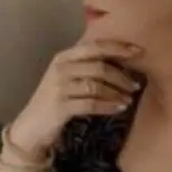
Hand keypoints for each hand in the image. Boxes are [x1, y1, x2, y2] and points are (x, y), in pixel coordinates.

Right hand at [9, 40, 141, 155]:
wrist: (32, 125)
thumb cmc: (55, 99)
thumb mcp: (67, 77)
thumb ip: (87, 65)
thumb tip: (121, 58)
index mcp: (63, 57)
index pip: (94, 46)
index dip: (118, 47)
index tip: (139, 52)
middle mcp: (60, 69)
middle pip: (99, 66)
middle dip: (121, 76)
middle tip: (136, 85)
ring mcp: (59, 88)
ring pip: (97, 85)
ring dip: (117, 93)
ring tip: (128, 99)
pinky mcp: (61, 107)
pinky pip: (91, 104)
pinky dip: (109, 106)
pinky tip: (119, 108)